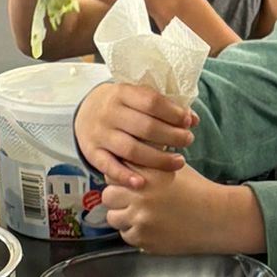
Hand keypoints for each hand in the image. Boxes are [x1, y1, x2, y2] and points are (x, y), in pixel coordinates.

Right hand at [75, 79, 194, 186]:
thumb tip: (192, 119)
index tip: (189, 122)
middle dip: (172, 136)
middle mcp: (109, 113)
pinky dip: (125, 176)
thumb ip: (163, 106)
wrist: (84, 112)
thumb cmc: (121, 106)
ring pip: (131, 150)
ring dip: (158, 159)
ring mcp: (99, 134)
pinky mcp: (92, 153)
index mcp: (121, 93)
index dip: (174, 113)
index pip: (151, 102)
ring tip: (178, 162)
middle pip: (145, 128)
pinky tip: (143, 183)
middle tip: (188, 141)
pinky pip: (108, 167)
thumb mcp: (136, 96)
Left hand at [103, 166, 265, 256]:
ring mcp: (140, 219)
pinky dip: (135, 233)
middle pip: (108, 195)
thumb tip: (124, 161)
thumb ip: (148, 163)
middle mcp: (140, 195)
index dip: (120, 178)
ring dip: (124, 217)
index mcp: (147, 173)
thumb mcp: (173, 167)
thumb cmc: (196, 190)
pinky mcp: (143, 239)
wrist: (216, 218)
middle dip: (118, 198)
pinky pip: (126, 236)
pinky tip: (151, 227)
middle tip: (131, 201)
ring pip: (113, 218)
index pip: (114, 172)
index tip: (128, 183)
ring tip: (141, 216)